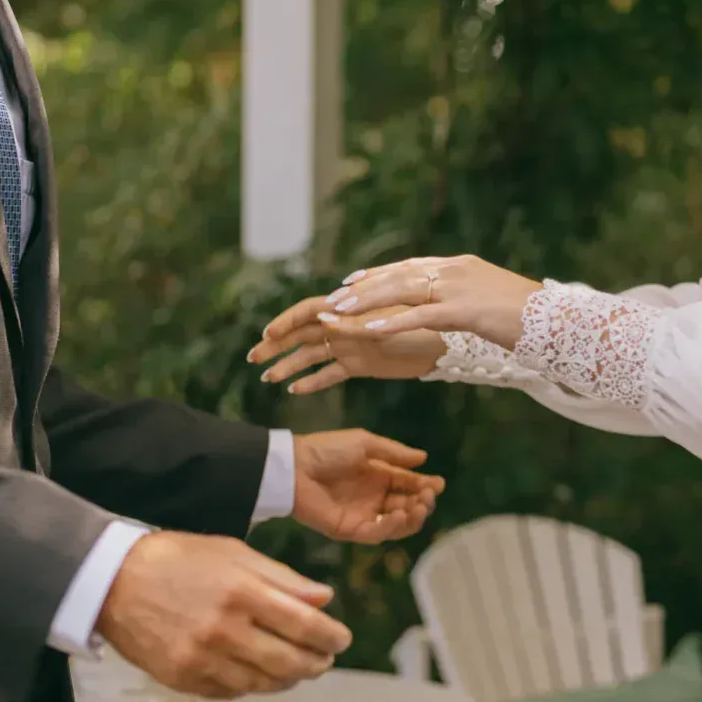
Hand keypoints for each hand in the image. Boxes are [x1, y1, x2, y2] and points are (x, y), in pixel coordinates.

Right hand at [96, 530, 348, 698]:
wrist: (112, 580)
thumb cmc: (177, 559)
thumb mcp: (232, 552)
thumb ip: (282, 578)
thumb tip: (324, 599)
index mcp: (241, 592)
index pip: (304, 624)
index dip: (330, 636)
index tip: (342, 639)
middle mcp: (223, 629)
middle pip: (289, 661)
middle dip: (316, 663)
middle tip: (325, 659)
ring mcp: (201, 658)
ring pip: (263, 683)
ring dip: (288, 680)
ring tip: (298, 670)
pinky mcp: (182, 678)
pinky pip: (231, 692)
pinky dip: (252, 686)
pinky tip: (259, 674)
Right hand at [250, 295, 445, 393]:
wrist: (449, 342)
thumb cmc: (420, 324)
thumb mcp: (387, 321)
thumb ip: (355, 322)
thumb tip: (322, 317)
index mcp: (349, 309)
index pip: (309, 311)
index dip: (286, 321)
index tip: (267, 334)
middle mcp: (345, 326)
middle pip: (302, 335)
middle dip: (277, 345)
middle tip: (252, 358)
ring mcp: (351, 346)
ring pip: (312, 356)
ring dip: (289, 365)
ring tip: (267, 378)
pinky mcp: (362, 365)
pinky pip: (332, 374)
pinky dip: (314, 382)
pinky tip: (295, 391)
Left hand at [291, 428, 444, 542]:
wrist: (294, 467)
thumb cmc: (327, 450)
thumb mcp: (365, 444)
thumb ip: (394, 453)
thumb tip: (424, 458)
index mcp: (378, 476)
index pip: (409, 485)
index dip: (426, 486)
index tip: (438, 484)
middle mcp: (373, 498)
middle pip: (407, 507)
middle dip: (422, 503)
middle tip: (428, 496)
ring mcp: (362, 515)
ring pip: (396, 525)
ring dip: (411, 518)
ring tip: (416, 506)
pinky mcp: (349, 530)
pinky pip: (376, 534)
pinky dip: (390, 527)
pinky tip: (397, 514)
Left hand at [326, 255, 541, 348]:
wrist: (556, 320)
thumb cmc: (526, 316)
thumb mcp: (488, 298)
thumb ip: (462, 297)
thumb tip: (444, 306)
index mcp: (459, 265)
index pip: (408, 266)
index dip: (376, 274)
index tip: (350, 282)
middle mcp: (455, 270)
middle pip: (398, 275)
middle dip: (363, 288)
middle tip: (333, 299)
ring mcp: (459, 289)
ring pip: (402, 292)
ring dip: (367, 302)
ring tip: (339, 313)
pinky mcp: (465, 311)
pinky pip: (420, 316)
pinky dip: (391, 322)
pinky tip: (368, 330)